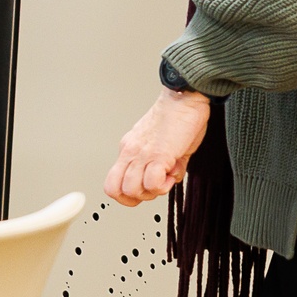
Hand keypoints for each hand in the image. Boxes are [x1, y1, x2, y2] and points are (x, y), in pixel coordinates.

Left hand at [105, 88, 211, 206]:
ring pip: (131, 189)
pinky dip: (162, 186)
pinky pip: (151, 183)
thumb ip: (161, 164)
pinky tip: (171, 174)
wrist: (183, 98)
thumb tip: (167, 180)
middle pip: (115, 191)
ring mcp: (142, 154)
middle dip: (137, 197)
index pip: (112, 183)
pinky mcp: (159, 154)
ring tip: (165, 179)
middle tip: (155, 187)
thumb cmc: (178, 118)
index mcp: (128, 149)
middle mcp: (130, 152)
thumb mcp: (162, 144)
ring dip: (151, 192)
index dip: (129, 194)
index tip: (147, 188)